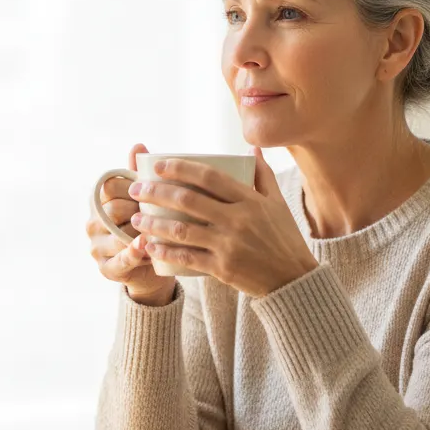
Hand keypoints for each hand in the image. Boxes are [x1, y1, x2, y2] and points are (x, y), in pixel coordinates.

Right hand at [86, 143, 177, 304]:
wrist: (153, 267)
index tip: (151, 191)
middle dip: (138, 210)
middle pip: (113, 210)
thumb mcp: (143, 200)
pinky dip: (132, 253)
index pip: (110, 187)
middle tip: (162, 212)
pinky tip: (143, 246)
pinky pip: (119, 260)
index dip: (132, 187)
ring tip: (160, 230)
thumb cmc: (148, 226)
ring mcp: (97, 247)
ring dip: (139, 232)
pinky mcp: (107, 268)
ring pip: (117, 235)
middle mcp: (92, 224)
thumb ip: (138, 174)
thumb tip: (139, 145)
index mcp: (99, 203)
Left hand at [128, 147, 318, 298]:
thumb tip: (250, 150)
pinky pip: (187, 258)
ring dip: (153, 223)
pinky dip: (165, 251)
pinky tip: (149, 246)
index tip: (158, 165)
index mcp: (250, 200)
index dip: (180, 168)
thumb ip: (262, 175)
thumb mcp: (278, 203)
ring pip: (182, 229)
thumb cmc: (283, 238)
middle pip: (188, 200)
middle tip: (136, 189)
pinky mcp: (223, 268)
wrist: (293, 280)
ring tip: (136, 218)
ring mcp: (229, 245)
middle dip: (156, 192)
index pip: (209, 176)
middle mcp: (238, 219)